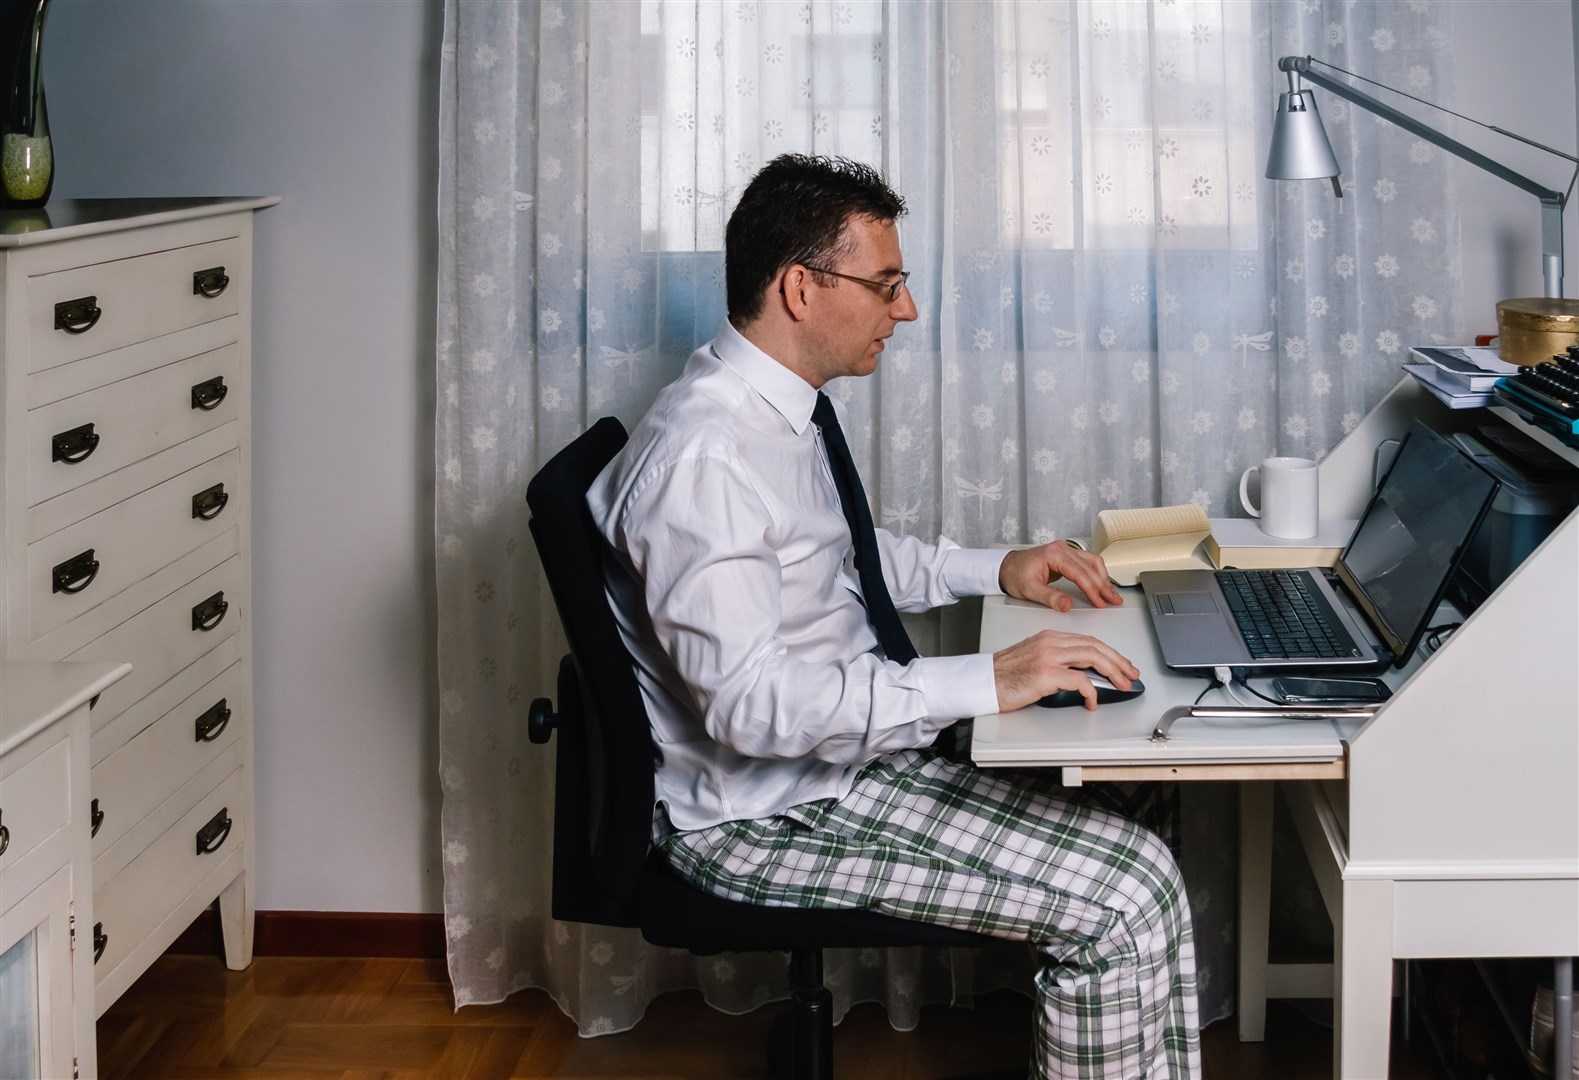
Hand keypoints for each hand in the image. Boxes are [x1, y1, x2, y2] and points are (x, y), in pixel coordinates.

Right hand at [992, 630, 1139, 712]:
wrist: (983, 682)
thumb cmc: (1003, 676)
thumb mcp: (1033, 659)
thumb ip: (1057, 660)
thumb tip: (1083, 673)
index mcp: (1049, 637)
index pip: (1088, 640)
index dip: (1109, 653)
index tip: (1121, 664)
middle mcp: (1051, 642)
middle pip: (1095, 646)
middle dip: (1118, 661)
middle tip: (1130, 674)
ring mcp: (1048, 656)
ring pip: (1093, 657)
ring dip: (1113, 672)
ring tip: (1122, 685)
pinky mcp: (1046, 673)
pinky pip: (1080, 680)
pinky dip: (1092, 692)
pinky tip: (1092, 701)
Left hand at [999, 541, 1122, 611]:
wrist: (1006, 567)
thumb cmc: (1015, 575)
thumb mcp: (1030, 590)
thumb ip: (1050, 598)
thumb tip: (1067, 605)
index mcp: (1053, 554)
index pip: (1079, 573)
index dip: (1092, 589)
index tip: (1100, 602)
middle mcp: (1062, 549)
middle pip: (1090, 566)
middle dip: (1103, 585)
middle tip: (1113, 600)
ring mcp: (1065, 550)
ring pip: (1092, 561)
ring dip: (1103, 578)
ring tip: (1111, 594)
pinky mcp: (1066, 554)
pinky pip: (1087, 562)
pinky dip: (1096, 573)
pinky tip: (1102, 583)